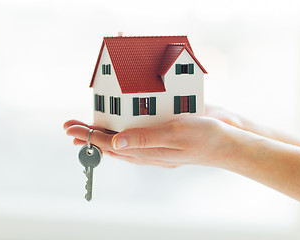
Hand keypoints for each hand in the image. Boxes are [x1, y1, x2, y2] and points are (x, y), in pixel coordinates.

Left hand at [64, 117, 257, 169]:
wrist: (228, 143)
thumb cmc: (206, 136)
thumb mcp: (176, 133)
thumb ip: (146, 138)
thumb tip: (117, 142)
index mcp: (150, 151)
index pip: (112, 145)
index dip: (91, 136)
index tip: (71, 129)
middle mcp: (150, 152)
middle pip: (113, 146)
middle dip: (91, 137)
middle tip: (71, 129)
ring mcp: (157, 148)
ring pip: (123, 145)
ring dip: (104, 137)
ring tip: (88, 131)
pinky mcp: (164, 140)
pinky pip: (137, 140)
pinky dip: (122, 135)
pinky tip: (119, 131)